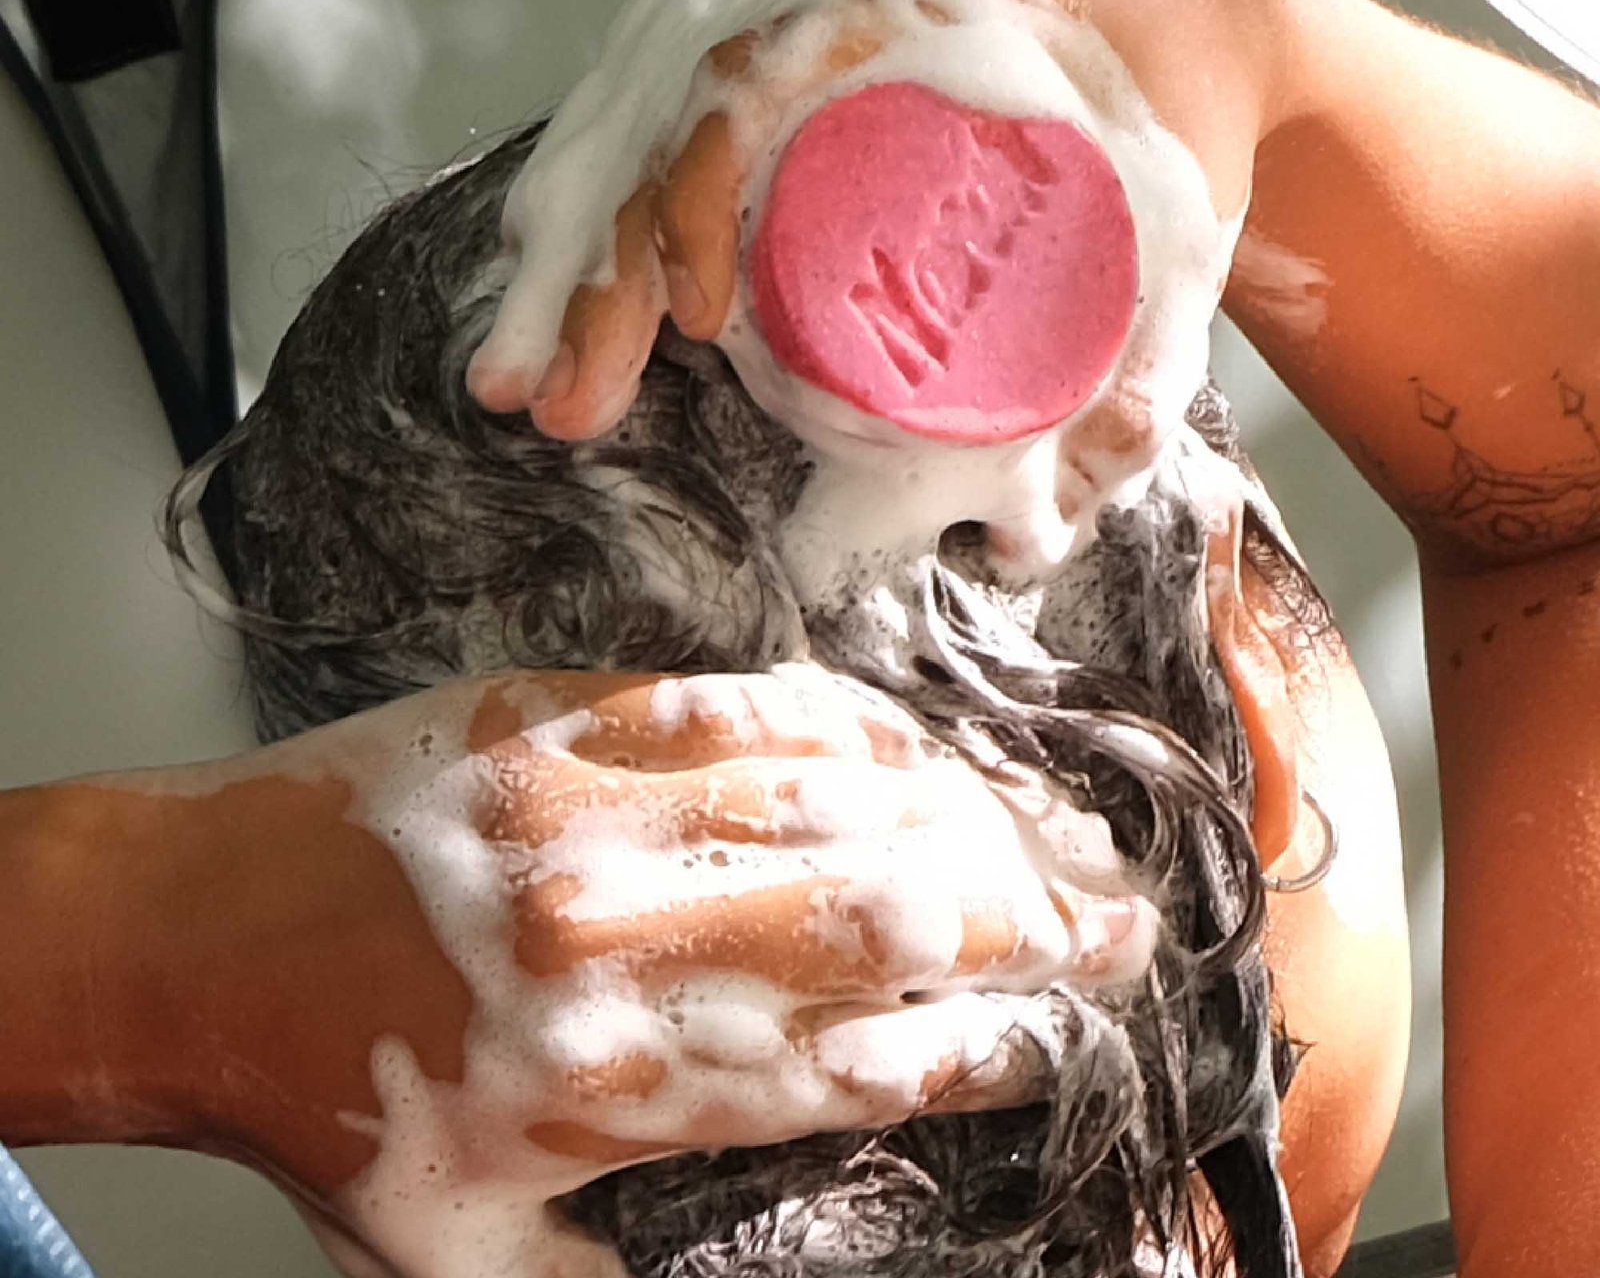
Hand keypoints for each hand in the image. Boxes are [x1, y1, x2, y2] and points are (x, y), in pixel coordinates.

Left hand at [4, 666, 1151, 1277]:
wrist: (193, 929)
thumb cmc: (325, 1095)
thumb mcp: (465, 1252)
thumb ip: (616, 1275)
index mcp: (624, 1084)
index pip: (869, 1057)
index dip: (996, 1029)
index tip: (1086, 1006)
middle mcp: (632, 940)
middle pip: (886, 917)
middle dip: (1026, 914)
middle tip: (1118, 906)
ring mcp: (601, 808)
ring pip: (833, 800)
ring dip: (962, 813)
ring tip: (1048, 824)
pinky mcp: (564, 715)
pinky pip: (738, 704)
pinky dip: (840, 720)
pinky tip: (909, 737)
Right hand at [467, 0, 1275, 463]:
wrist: (1193, 33)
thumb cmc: (1187, 130)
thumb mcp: (1176, 243)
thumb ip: (1127, 382)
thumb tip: (1027, 539)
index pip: (748, 71)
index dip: (688, 199)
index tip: (688, 326)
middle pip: (657, 100)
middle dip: (587, 263)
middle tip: (543, 401)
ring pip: (625, 102)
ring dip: (563, 244)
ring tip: (519, 377)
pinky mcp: (766, 29)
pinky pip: (641, 99)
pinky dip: (590, 193)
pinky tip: (550, 280)